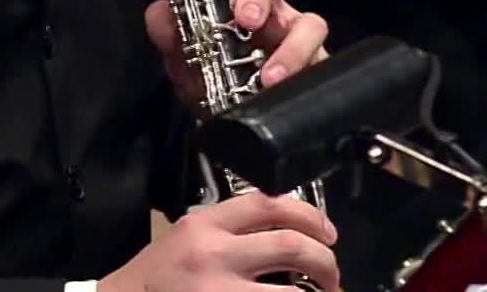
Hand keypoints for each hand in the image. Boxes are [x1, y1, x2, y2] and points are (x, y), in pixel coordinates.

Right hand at [97, 191, 339, 291]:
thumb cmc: (155, 278)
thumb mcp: (185, 239)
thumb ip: (226, 233)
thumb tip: (284, 240)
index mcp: (205, 225)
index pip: (268, 204)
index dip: (311, 215)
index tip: (327, 233)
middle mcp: (215, 254)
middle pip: (293, 245)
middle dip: (326, 262)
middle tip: (331, 276)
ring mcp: (221, 291)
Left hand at [146, 0, 328, 113]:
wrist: (236, 131)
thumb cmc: (215, 87)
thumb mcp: (186, 65)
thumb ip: (170, 38)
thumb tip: (158, 13)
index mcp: (237, 9)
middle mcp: (270, 18)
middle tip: (246, 20)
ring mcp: (299, 43)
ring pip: (310, 24)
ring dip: (291, 48)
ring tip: (269, 77)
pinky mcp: (319, 70)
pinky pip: (323, 63)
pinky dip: (304, 71)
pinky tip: (285, 88)